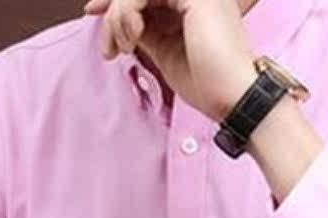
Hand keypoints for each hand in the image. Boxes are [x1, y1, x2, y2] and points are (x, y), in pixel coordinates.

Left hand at [83, 0, 258, 120]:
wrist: (234, 98)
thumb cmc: (208, 84)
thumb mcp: (164, 51)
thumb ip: (145, 30)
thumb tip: (118, 19)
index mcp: (195, 4)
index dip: (115, 2)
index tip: (92, 13)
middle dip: (112, 13)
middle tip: (107, 45)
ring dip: (118, 17)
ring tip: (120, 46)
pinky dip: (126, 13)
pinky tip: (131, 36)